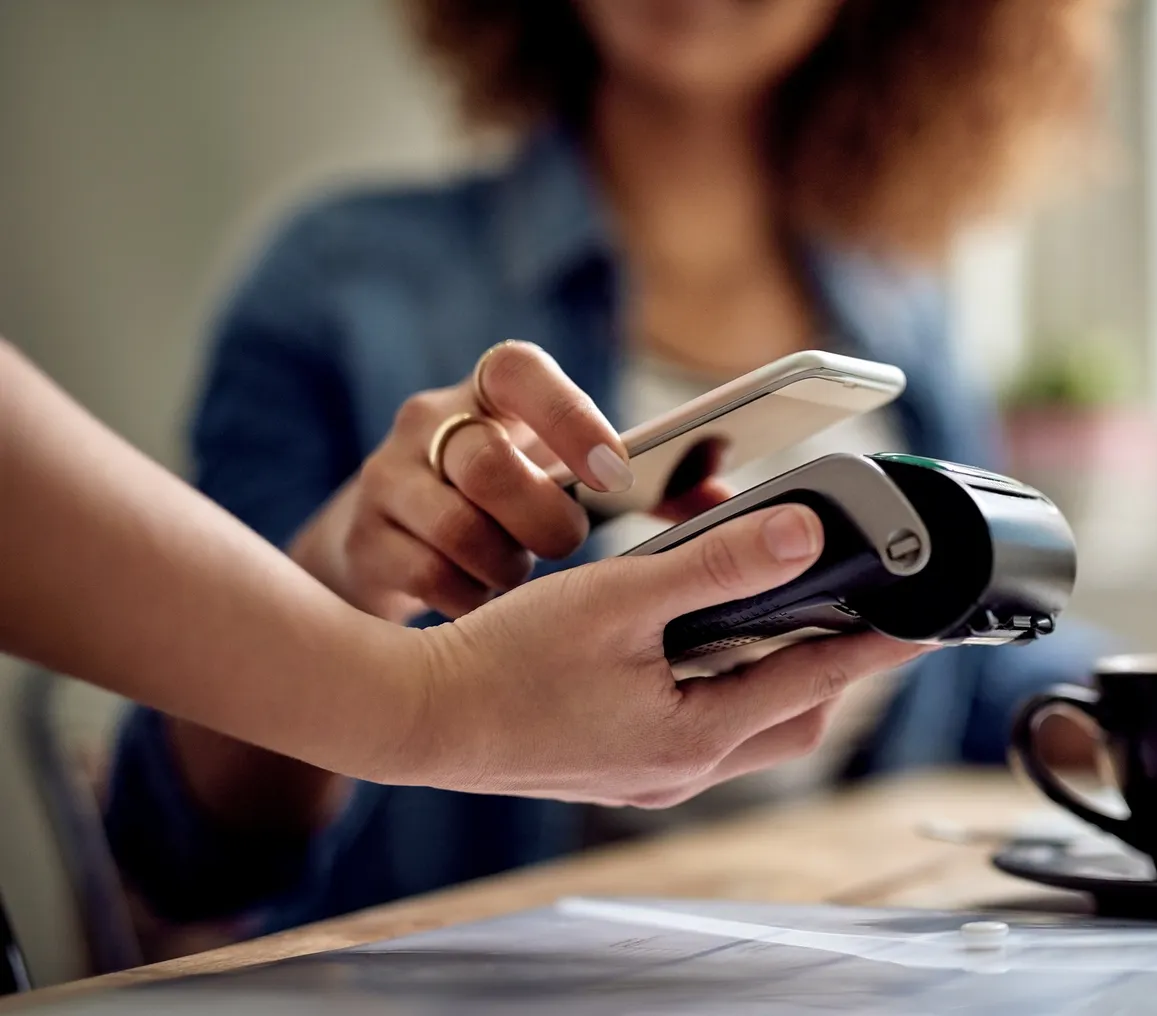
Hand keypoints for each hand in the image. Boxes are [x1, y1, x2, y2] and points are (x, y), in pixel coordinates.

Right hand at [290, 342, 726, 622]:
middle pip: (483, 460)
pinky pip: (422, 575)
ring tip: (524, 586)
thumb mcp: (572, 479)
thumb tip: (747, 510)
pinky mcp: (365, 542)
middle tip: (570, 547)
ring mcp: (389, 482)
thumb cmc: (512, 507)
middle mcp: (433, 426)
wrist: (395, 547)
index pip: (515, 369)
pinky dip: (466, 600)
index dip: (566, 416)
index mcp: (494, 395)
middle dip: (539, 516)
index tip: (614, 471)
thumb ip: (659, 487)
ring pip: (450, 522)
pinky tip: (485, 613)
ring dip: (503, 565)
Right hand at [393, 503, 933, 804]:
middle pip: (791, 717)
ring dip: (770, 675)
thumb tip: (806, 537)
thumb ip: (718, 566)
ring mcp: (649, 775)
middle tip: (847, 610)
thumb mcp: (620, 600)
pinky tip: (693, 648)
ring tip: (773, 616)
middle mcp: (681, 768)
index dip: (876, 646)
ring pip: (746, 727)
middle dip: (829, 666)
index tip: (924, 623)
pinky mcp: (619, 765)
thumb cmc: (503, 664)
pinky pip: (700, 730)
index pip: (817, 681)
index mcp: (694, 735)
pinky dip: (720, 687)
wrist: (415, 718)